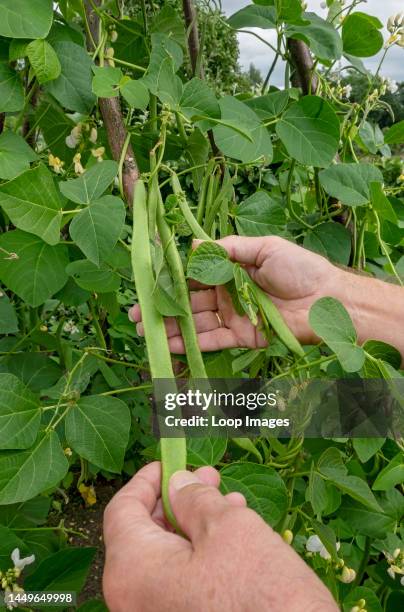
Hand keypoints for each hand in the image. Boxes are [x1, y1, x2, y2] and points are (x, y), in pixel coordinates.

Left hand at [103, 462, 336, 611]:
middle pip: (144, 533)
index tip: (171, 462)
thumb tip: (177, 484)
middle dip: (179, 499)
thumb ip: (194, 498)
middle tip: (210, 477)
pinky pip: (179, 583)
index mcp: (132, 569)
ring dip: (197, 524)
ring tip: (232, 502)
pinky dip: (202, 555)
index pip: (122, 509)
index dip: (147, 479)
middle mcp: (133, 599)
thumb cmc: (259, 592)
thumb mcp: (228, 527)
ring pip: (166, 558)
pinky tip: (235, 538)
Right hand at [129, 235, 338, 350]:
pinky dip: (191, 343)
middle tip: (137, 315)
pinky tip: (169, 344)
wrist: (328, 300)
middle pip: (190, 301)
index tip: (148, 284)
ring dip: (171, 328)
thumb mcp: (264, 248)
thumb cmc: (299, 268)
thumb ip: (228, 248)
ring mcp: (234, 317)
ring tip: (145, 332)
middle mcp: (228, 294)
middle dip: (163, 307)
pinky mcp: (243, 338)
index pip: (194, 275)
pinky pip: (212, 340)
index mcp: (231, 270)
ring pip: (196, 323)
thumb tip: (191, 245)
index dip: (171, 280)